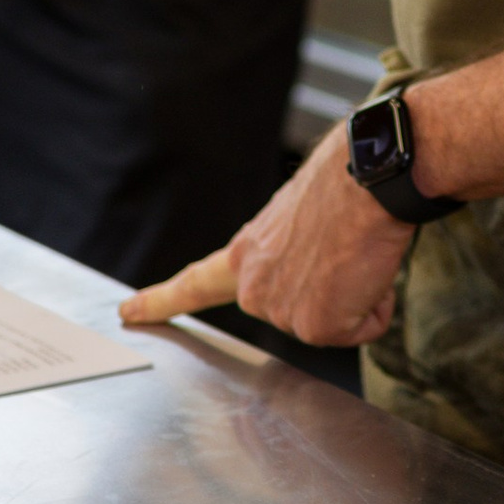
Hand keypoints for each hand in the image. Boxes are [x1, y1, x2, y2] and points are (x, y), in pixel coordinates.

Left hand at [121, 126, 413, 347]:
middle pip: (303, 312)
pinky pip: (362, 327)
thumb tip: (324, 259)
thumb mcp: (298, 220)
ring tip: (355, 251)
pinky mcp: (316, 326)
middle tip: (343, 249)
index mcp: (247, 251)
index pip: (196, 282)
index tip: (128, 312)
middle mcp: (253, 286)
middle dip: (334, 292)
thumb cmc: (345, 182)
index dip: (162, 300)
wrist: (368, 176)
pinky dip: (375, 303)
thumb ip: (291, 252)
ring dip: (358, 291)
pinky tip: (367, 266)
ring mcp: (281, 309)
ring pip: (338, 321)